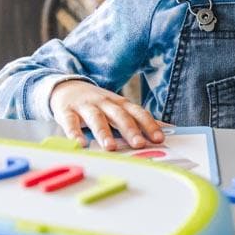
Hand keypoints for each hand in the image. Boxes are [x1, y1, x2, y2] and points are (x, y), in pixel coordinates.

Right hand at [50, 79, 166, 149]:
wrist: (66, 86)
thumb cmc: (97, 103)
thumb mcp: (118, 107)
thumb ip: (139, 119)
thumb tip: (169, 129)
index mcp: (120, 103)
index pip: (138, 112)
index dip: (149, 125)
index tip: (159, 139)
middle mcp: (104, 102)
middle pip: (119, 115)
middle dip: (130, 129)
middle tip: (139, 144)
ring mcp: (85, 106)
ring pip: (96, 118)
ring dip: (104, 132)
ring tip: (111, 147)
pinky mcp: (66, 111)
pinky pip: (70, 122)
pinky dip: (74, 133)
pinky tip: (79, 144)